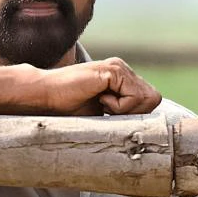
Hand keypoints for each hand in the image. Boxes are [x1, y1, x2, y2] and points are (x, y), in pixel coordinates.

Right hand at [32, 57, 161, 115]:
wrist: (43, 96)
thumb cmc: (65, 107)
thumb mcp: (101, 113)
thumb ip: (122, 112)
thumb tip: (145, 129)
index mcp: (121, 78)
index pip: (148, 99)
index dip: (134, 114)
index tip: (108, 115)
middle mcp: (123, 69)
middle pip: (153, 99)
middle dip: (133, 113)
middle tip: (107, 111)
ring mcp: (119, 67)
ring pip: (148, 98)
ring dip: (126, 110)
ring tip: (102, 105)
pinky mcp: (114, 70)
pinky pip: (135, 96)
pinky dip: (119, 106)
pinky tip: (98, 99)